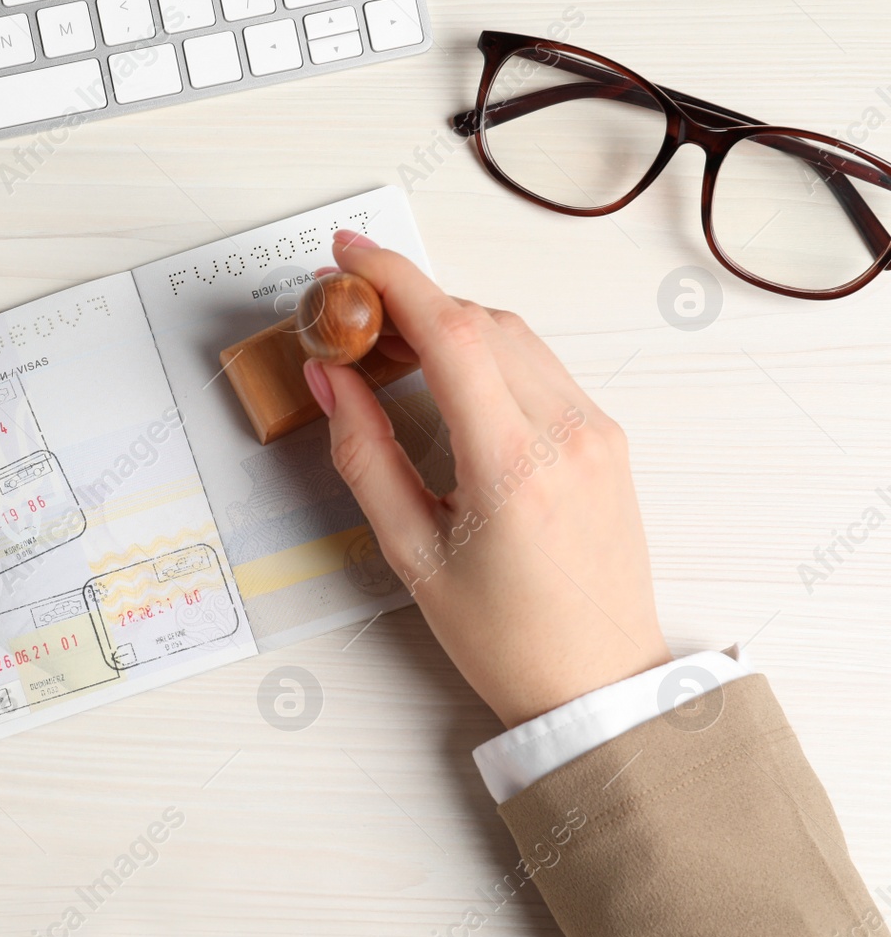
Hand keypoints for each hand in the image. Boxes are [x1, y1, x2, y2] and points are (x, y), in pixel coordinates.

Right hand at [304, 234, 668, 728]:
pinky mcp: (605, 437)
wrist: (597, 681)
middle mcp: (565, 433)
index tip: (346, 255)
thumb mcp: (412, 554)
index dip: (392, 278)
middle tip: (351, 319)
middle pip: (480, 320)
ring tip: (390, 351)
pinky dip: (485, 352)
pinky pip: (539, 365)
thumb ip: (364, 456)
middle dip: (409, 301)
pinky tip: (446, 378)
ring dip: (448, 324)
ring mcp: (595, 430)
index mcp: (511, 464)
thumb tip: (331, 382)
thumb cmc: (507, 637)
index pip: (450, 332)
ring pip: (513, 335)